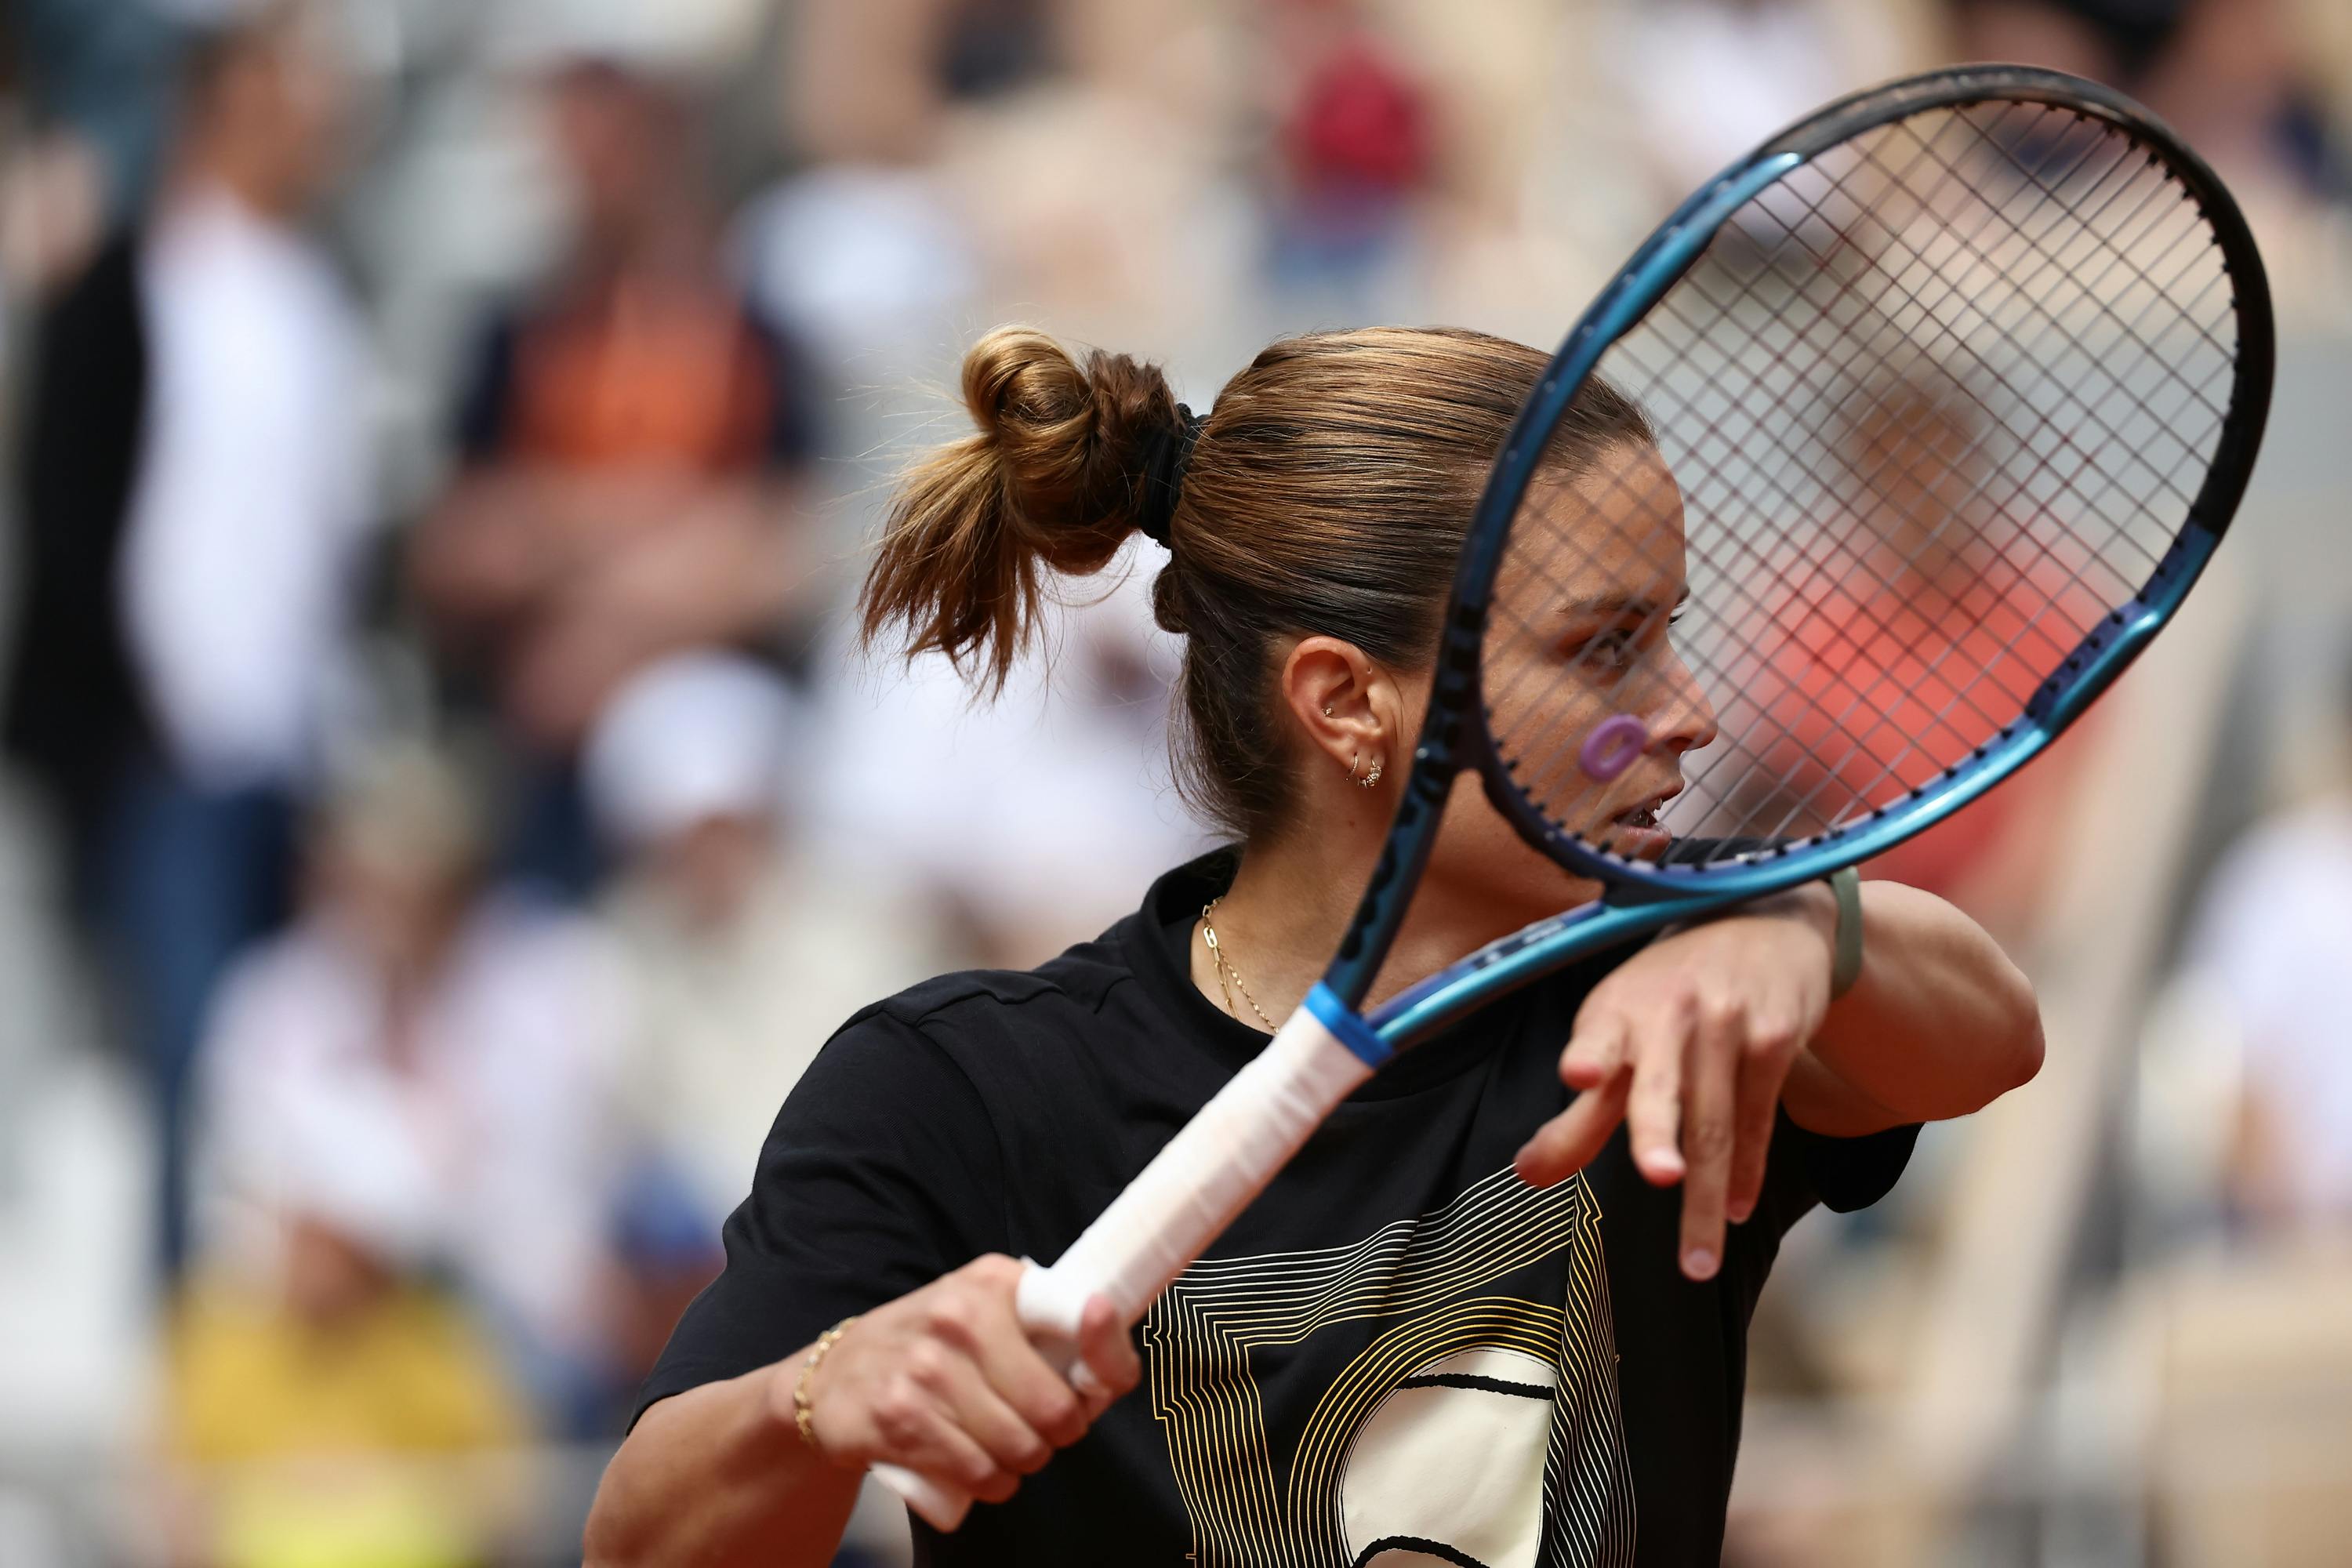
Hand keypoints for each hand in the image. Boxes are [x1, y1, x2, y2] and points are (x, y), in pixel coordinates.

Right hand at [776, 1256, 1140, 1505]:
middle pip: (1057, 1408)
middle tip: (1034, 1426)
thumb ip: (1043, 1330)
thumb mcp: (982, 1312)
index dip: (1106, 1362)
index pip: (1081, 1320)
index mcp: (994, 1282)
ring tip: (999, 1444)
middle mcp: (962, 1315)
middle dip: (1057, 1432)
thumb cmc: (928, 1347)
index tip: (1094, 1385)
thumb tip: (1107, 1371)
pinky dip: (991, 1483)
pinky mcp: (901, 1416)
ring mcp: (928, 1366)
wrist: (832, 1377)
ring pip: (1022, 1447)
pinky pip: (981, 1472)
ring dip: (1021, 1462)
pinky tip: (975, 1466)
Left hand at [1511, 889, 1836, 1279]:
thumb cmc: (1670, 994)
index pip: (1597, 1035)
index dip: (1588, 1054)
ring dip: (1704, 1196)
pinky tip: (1733, 1211)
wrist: (1763, 926)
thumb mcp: (1618, 1032)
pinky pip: (1759, 1118)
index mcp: (1616, 1010)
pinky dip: (1747, 1171)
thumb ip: (1581, 1110)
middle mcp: (1670, 1013)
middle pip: (1662, 1084)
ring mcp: (1727, 1023)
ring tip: (1696, 1262)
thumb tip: (1526, 1175)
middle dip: (1658, 1132)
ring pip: (1714, 1124)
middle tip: (1658, 1175)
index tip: (1579, 1076)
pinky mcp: (1776, 1037)